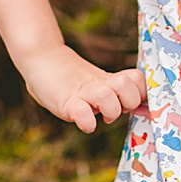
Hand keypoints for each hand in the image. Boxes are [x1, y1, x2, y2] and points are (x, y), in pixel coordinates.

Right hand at [19, 44, 146, 132]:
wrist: (41, 59)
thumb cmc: (69, 78)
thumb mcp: (96, 81)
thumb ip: (112, 90)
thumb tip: (131, 105)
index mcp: (109, 79)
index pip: (138, 79)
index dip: (139, 93)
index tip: (128, 101)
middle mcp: (99, 84)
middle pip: (127, 85)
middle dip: (128, 102)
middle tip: (116, 107)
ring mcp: (82, 92)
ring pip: (108, 96)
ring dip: (109, 111)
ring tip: (99, 113)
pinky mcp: (66, 103)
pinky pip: (82, 114)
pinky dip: (87, 123)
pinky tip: (84, 121)